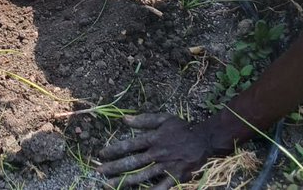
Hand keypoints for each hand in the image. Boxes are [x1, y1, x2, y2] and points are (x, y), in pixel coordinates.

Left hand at [97, 113, 228, 187]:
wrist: (204, 140)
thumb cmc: (182, 128)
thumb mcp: (164, 119)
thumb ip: (144, 119)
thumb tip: (124, 119)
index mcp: (153, 138)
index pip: (129, 145)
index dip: (114, 149)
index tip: (101, 153)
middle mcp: (157, 153)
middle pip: (132, 162)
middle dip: (113, 167)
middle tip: (98, 172)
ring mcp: (165, 167)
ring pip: (141, 176)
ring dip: (124, 181)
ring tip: (108, 186)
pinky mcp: (174, 177)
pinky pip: (160, 187)